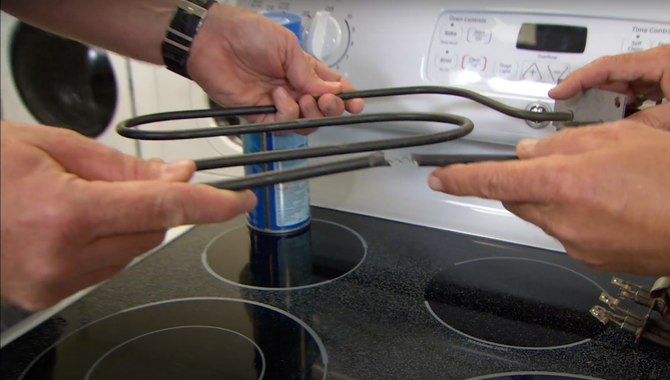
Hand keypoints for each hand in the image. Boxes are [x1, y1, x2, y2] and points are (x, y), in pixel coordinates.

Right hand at [0, 121, 255, 310]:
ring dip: (130, 224)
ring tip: (85, 200)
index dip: (209, 205)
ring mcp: (53, 281)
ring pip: (133, 251)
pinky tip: (78, 224)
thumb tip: (176, 178)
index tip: (238, 202)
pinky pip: (107, 267)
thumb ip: (124, 167)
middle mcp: (61, 255)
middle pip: (152, 231)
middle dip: (157, 204)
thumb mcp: (56, 145)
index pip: (162, 208)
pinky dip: (109, 243)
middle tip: (144, 179)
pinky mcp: (48, 294)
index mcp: (64, 211)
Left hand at [186, 4, 364, 131]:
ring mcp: (277, 101)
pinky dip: (286, 113)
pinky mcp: (260, 113)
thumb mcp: (287, 45)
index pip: (331, 86)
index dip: (346, 96)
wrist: (211, 40)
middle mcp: (292, 86)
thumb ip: (308, 72)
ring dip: (308, 112)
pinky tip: (278, 96)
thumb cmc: (245, 32)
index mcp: (302, 68)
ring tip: (301, 96)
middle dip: (331, 107)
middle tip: (327, 100)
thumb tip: (330, 90)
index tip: (356, 103)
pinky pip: (282, 123)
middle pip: (322, 108)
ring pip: (305, 121)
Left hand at [427, 121, 669, 275]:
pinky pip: (564, 232)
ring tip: (596, 186)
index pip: (492, 181)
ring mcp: (574, 242)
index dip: (460, 179)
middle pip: (516, 198)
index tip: (440, 178)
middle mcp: (561, 217)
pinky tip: (605, 207)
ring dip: (552, 198)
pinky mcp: (588, 257)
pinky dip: (572, 217)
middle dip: (524, 181)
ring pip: (540, 214)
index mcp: (562, 182)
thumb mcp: (618, 137)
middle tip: (558, 166)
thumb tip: (530, 151)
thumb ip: (564, 141)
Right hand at [550, 45, 669, 129]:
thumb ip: (641, 123)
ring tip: (592, 121)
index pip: (607, 66)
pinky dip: (622, 108)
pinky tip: (617, 120)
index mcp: (659, 61)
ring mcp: (657, 73)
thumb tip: (610, 134)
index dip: (577, 80)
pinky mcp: (660, 83)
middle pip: (609, 77)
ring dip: (606, 106)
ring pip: (619, 88)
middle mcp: (655, 63)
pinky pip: (632, 94)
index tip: (558, 92)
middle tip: (569, 113)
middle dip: (589, 97)